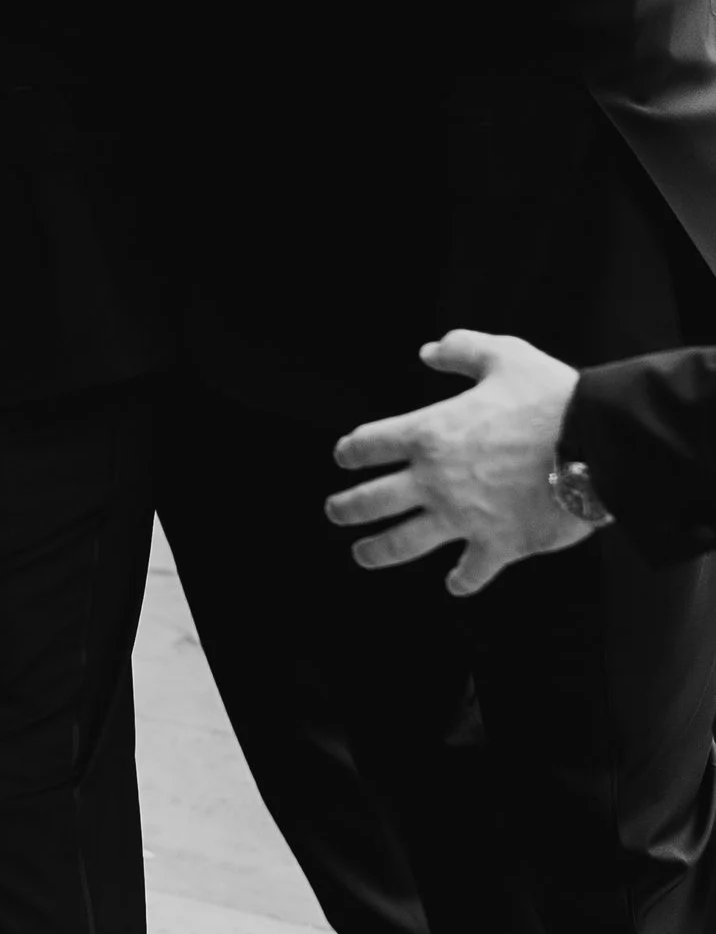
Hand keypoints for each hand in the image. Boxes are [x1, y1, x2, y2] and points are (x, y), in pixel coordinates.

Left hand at [327, 331, 594, 594]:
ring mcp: (463, 517)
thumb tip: (428, 350)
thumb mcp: (503, 355)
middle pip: (372, 500)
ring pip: (404, 542)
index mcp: (429, 432)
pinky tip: (454, 583)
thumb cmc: (551, 397)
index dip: (351, 450)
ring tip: (361, 555)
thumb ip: (461, 349)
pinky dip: (462, 580)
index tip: (343, 456)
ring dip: (378, 551)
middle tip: (334, 513)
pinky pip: (471, 571)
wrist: (598, 446)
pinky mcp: (498, 545)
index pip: (369, 444)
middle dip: (347, 508)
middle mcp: (435, 479)